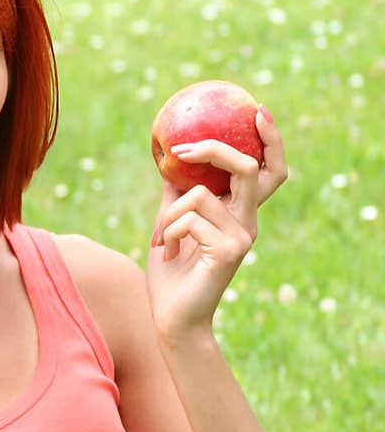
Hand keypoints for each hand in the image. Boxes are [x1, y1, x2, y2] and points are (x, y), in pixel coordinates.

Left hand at [146, 108, 287, 337]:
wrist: (172, 319)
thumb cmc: (170, 275)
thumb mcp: (170, 225)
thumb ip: (177, 194)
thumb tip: (169, 159)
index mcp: (240, 215)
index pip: (269, 171)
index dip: (271, 141)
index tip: (257, 113)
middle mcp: (247, 223)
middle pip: (247, 168)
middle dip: (216, 150)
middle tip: (185, 148)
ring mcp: (242, 237)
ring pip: (200, 195)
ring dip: (169, 213)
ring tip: (161, 238)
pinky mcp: (229, 251)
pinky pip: (189, 219)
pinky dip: (167, 231)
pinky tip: (165, 252)